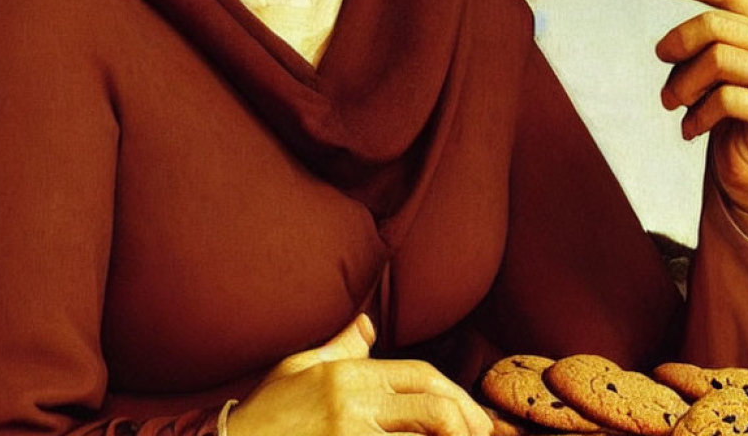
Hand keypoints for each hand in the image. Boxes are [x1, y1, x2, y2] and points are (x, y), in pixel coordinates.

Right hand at [226, 313, 493, 435]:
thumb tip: (366, 324)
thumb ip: (339, 346)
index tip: (473, 414)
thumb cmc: (263, 416)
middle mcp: (352, 404)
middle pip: (430, 406)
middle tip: (484, 435)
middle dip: (465, 421)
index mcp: (347, 376)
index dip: (454, 393)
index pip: (420, 375)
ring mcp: (347, 435)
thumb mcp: (299, 369)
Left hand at [639, 0, 747, 220]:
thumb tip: (667, 49)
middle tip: (663, 83)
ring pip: (720, 58)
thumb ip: (701, 49)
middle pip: (715, 24)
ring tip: (673, 107)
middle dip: (676, 49)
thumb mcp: (715, 75)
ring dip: (683, 86)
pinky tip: (690, 132)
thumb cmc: (734, 118)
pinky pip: (728, 99)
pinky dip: (698, 116)